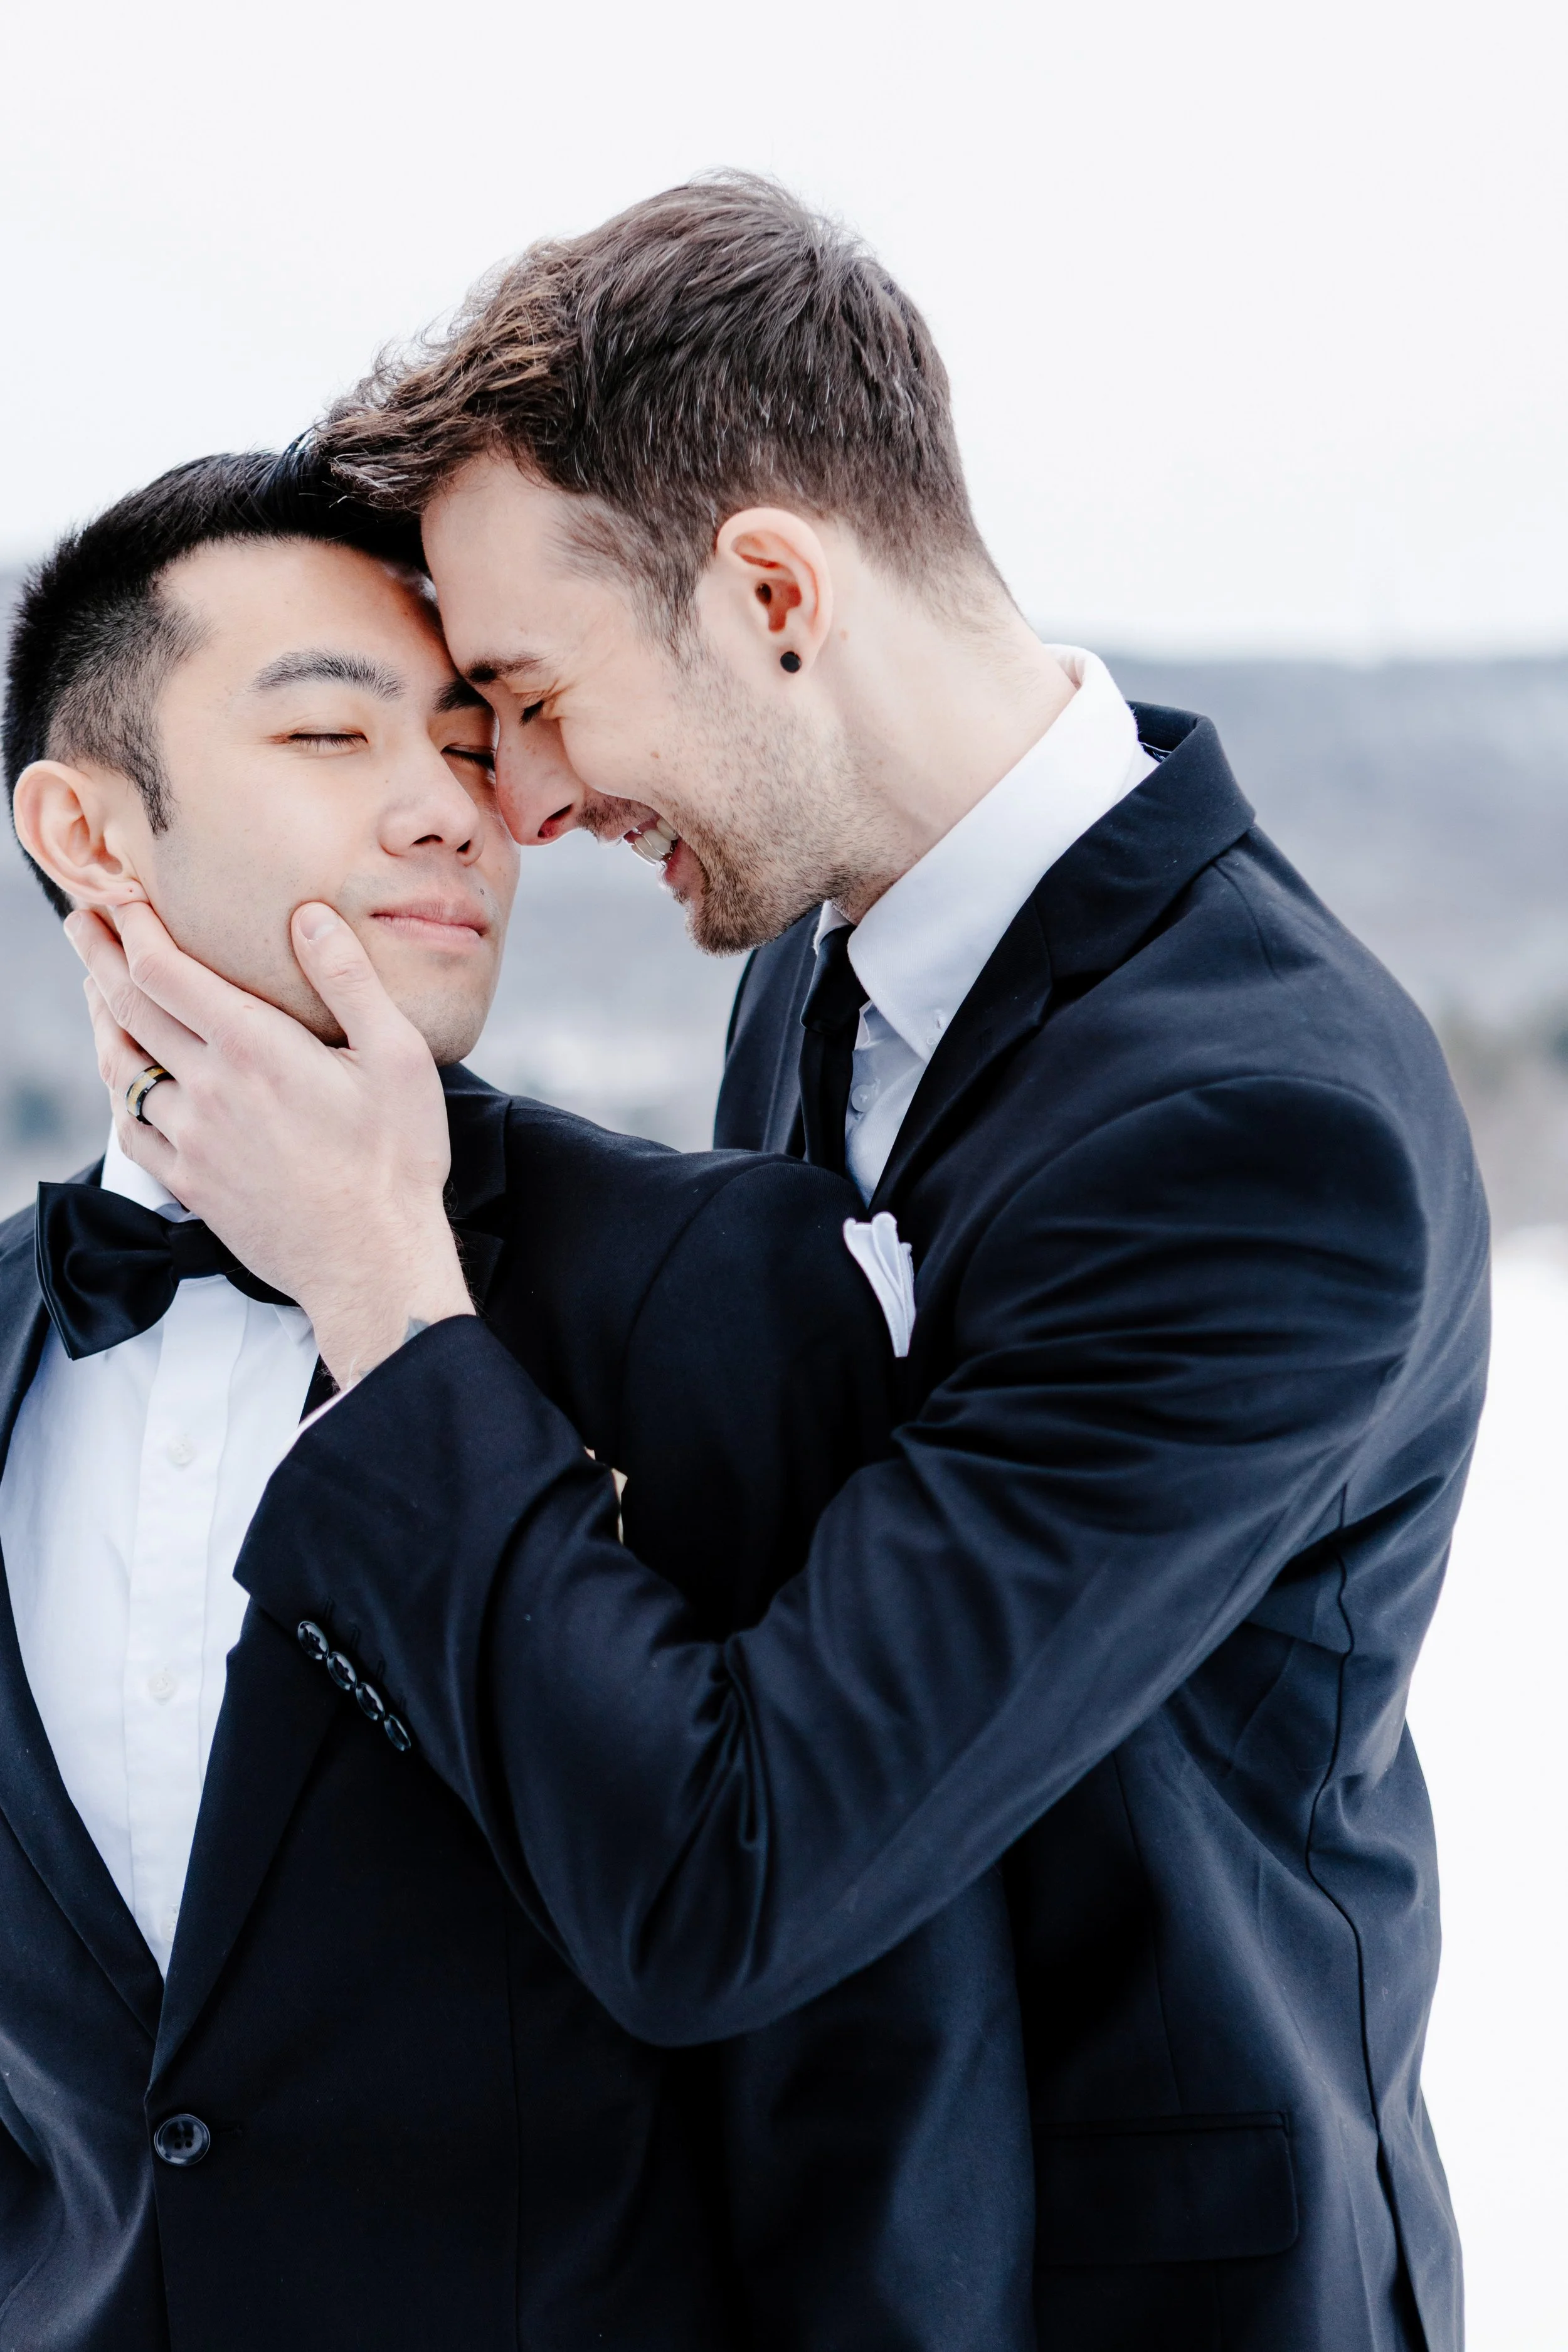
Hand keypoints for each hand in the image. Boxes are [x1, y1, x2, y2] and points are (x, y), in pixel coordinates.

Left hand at [68, 901, 473, 1386]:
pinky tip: (123, 1078)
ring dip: (101, 1017)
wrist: (372, 1263)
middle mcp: (208, 1088)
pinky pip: (130, 1128)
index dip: (133, 926)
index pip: (165, 970)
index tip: (120, 895)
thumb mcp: (397, 1056)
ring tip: (97, 987)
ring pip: (121, 1066)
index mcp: (253, 1047)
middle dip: (100, 956)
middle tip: (84, 921)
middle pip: (128, 1007)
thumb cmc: (396, 1159)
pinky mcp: (190, 1182)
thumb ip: (349, 980)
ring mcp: (191, 1139)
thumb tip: (310, 916)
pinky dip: (117, 1091)